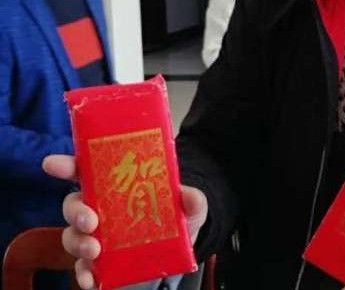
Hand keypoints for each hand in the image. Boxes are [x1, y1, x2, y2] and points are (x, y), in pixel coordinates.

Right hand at [43, 154, 207, 289]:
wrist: (182, 247)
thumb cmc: (178, 215)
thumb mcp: (190, 205)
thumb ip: (192, 200)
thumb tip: (189, 195)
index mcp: (115, 184)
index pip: (86, 169)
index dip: (67, 165)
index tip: (53, 165)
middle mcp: (100, 207)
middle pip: (74, 204)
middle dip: (76, 212)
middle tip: (89, 221)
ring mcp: (97, 235)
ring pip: (73, 236)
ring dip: (78, 243)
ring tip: (94, 250)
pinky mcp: (100, 262)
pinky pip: (83, 267)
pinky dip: (83, 273)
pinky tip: (90, 278)